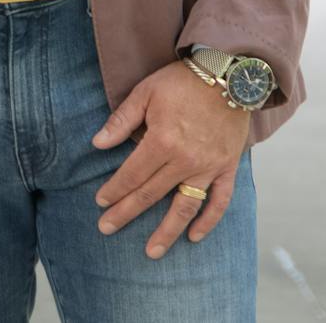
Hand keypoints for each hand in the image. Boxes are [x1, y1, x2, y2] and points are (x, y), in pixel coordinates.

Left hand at [91, 60, 249, 258]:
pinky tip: (194, 237)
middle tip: (107, 229)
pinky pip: (219, 201)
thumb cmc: (182, 81)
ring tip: (152, 252)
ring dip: (167, 231)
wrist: (228, 73)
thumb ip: (121, 121)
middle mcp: (185, 160)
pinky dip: (208, 221)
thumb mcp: (145, 93)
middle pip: (151, 194)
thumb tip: (97, 144)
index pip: (132, 174)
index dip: (114, 190)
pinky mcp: (227, 168)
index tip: (100, 202)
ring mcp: (208, 167)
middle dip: (126, 213)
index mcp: (162, 141)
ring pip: (184, 206)